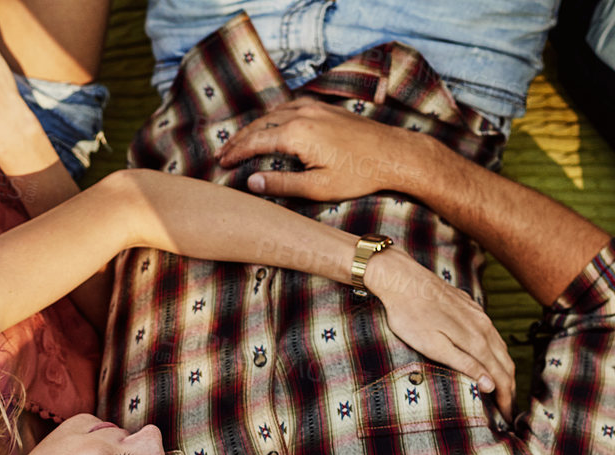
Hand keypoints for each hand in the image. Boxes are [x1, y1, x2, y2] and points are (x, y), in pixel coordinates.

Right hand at [216, 97, 429, 201]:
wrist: (393, 154)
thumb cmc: (359, 174)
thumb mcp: (318, 187)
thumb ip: (282, 184)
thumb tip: (251, 182)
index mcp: (297, 133)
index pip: (255, 141)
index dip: (235, 153)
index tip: (221, 164)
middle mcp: (303, 114)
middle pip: (260, 124)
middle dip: (239, 139)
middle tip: (222, 154)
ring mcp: (314, 107)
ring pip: (273, 114)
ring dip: (254, 127)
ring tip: (240, 142)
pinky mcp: (325, 108)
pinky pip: (290, 108)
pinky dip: (273, 117)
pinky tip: (270, 126)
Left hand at [364, 251, 516, 421]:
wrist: (402, 279)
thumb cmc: (410, 316)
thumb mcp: (434, 346)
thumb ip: (464, 365)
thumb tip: (491, 385)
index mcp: (476, 340)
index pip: (500, 376)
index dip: (506, 399)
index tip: (507, 417)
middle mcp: (483, 326)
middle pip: (506, 363)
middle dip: (510, 388)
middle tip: (508, 410)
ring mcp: (479, 315)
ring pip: (501, 347)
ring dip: (505, 370)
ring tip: (504, 389)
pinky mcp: (471, 307)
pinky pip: (492, 334)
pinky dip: (496, 352)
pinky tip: (491, 358)